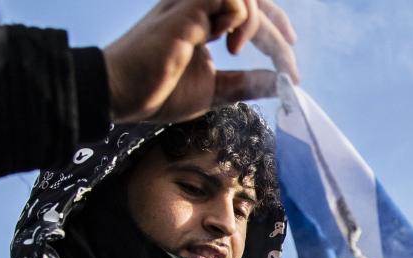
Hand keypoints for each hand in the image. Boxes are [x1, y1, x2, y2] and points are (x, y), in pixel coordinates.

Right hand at [104, 0, 299, 124]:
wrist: (122, 94)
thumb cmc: (158, 93)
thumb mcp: (215, 91)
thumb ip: (247, 83)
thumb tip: (281, 83)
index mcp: (204, 21)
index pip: (249, 7)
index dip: (274, 21)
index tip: (290, 47)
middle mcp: (199, 8)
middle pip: (253, 1)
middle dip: (276, 33)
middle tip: (287, 65)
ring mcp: (191, 5)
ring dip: (257, 24)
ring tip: (239, 54)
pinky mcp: (185, 10)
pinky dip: (242, 18)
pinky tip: (231, 46)